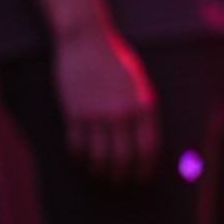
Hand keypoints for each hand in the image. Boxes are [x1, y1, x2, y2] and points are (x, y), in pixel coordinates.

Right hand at [51, 20, 159, 182]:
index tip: (141, 178)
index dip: (145, 169)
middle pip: (123, 159)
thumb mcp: (139, 82)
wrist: (87, 40)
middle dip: (121, 177)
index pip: (149, 149)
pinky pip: (77, 147)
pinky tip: (80, 161)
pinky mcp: (74, 113)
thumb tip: (145, 140)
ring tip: (99, 175)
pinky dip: (79, 159)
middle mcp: (122, 112)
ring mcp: (97, 114)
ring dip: (99, 172)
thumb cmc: (116, 59)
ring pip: (99, 158)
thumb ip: (142, 109)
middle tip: (118, 184)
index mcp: (144, 104)